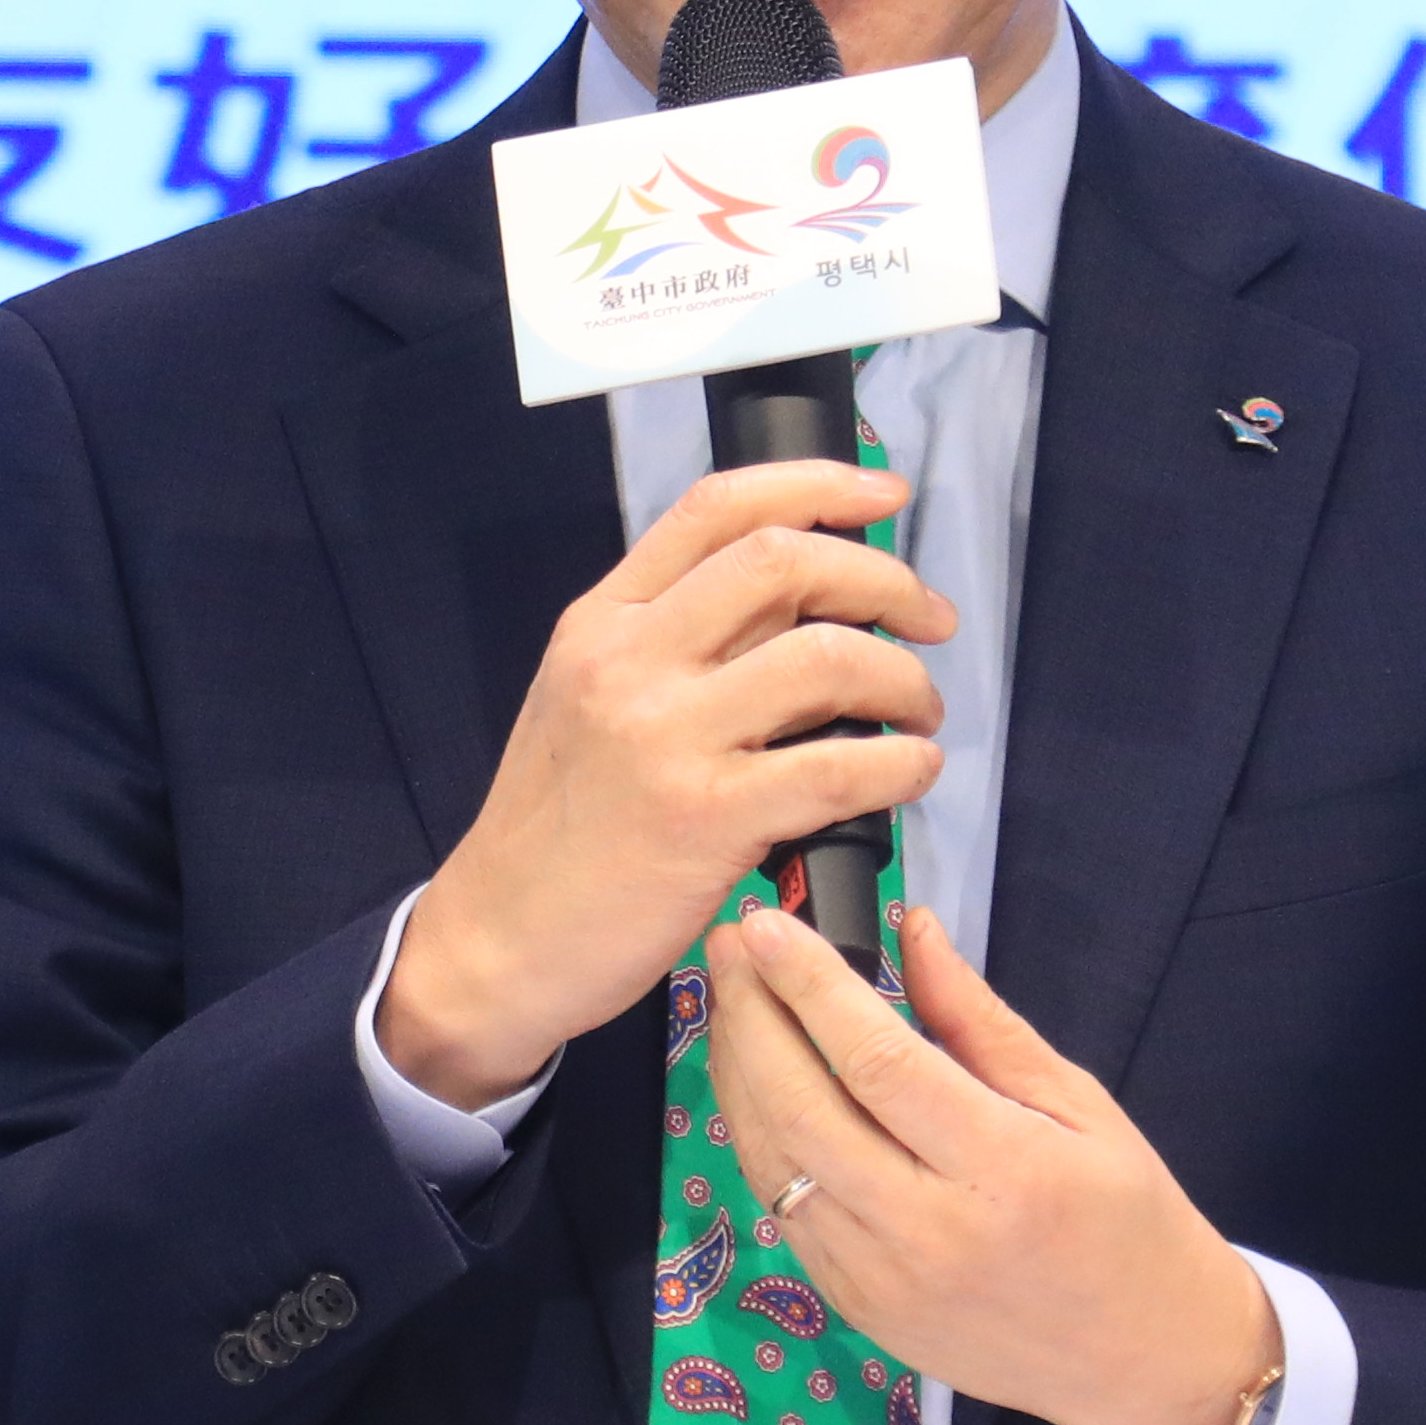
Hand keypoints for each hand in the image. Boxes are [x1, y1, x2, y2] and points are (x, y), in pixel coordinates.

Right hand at [377, 457, 954, 1109]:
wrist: (498, 940)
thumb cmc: (556, 830)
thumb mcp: (585, 702)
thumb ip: (674, 645)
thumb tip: (800, 608)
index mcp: (602, 621)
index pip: (718, 507)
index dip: (816, 484)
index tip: (883, 495)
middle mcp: (629, 661)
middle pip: (784, 562)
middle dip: (884, 579)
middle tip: (927, 619)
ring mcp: (665, 737)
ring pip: (825, 657)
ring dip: (904, 678)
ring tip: (919, 713)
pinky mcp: (704, 818)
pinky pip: (837, 768)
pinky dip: (900, 763)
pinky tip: (912, 772)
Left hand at [698, 901, 1281, 1424]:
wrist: (1145, 1357)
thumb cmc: (1126, 1220)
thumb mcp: (1079, 1106)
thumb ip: (980, 1021)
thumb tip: (913, 930)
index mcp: (1002, 1168)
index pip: (876, 1061)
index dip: (808, 986)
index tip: (766, 926)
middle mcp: (929, 1231)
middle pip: (802, 1110)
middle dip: (750, 1018)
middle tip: (726, 950)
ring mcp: (883, 1281)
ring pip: (775, 1165)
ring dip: (738, 1077)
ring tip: (730, 1007)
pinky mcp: (859, 1311)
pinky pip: (787, 1215)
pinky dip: (761, 1143)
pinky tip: (758, 1091)